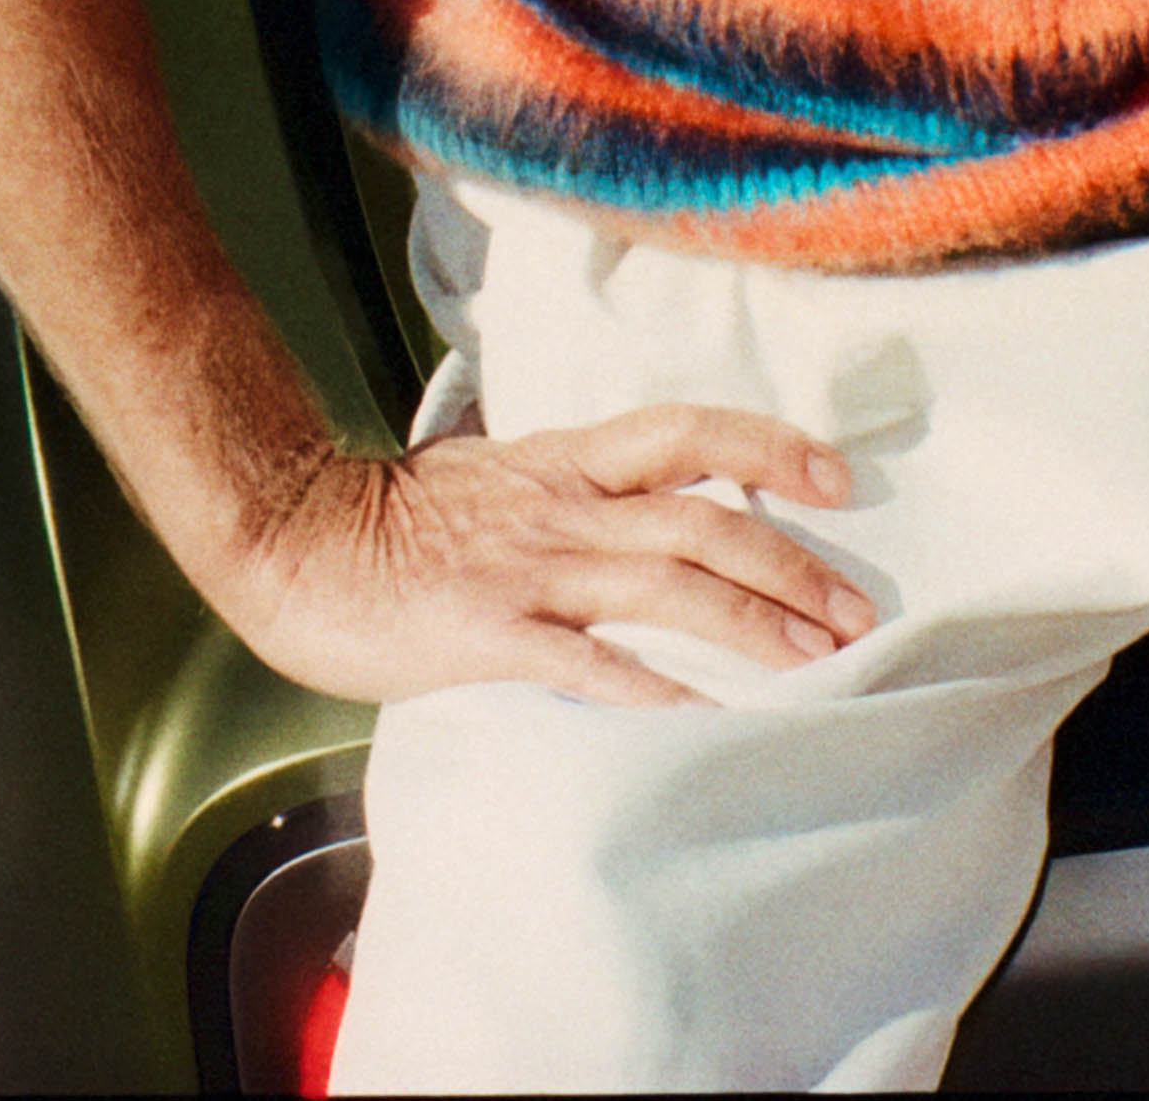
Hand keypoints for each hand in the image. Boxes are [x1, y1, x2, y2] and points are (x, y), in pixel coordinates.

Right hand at [209, 405, 872, 708]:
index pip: (687, 432)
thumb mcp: (493, 476)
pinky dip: (654, 687)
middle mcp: (562, 507)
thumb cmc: (389, 520)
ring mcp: (530, 568)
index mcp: (563, 462)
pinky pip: (588, 661)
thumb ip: (565, 489)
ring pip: (667, 584)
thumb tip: (632, 503)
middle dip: (790, 563)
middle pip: (701, 521)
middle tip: (854, 611)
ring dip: (751, 621)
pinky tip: (707, 715)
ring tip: (815, 659)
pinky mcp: (493, 631)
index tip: (838, 478)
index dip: (770, 447)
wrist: (294, 539)